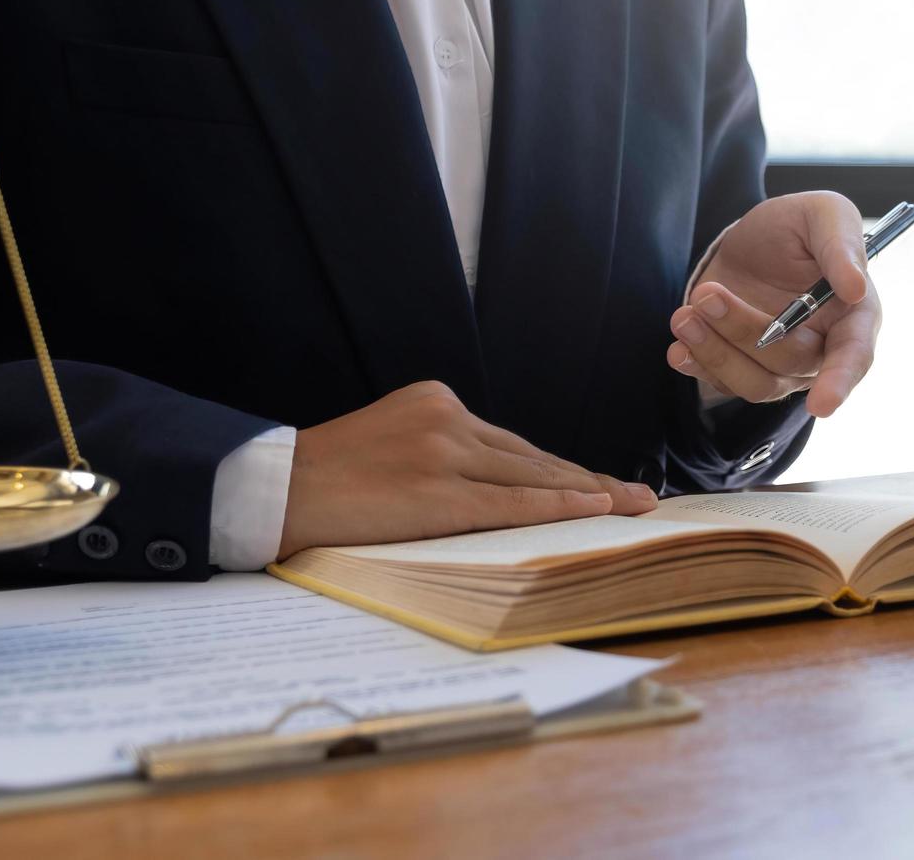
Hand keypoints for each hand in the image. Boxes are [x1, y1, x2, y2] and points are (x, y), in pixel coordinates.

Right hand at [277, 381, 656, 558]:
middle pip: (534, 459)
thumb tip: (500, 486)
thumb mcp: (392, 442)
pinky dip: (558, 507)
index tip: (604, 484)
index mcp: (437, 402)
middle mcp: (447, 418)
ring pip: (532, 479)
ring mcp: (443, 452)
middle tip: (641, 497)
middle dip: (592, 482)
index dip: (565, 471)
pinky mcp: (437, 491)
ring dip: (589, 496)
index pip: (516, 446)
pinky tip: (594, 510)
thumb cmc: (329, 479)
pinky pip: (511, 503)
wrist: (273, 490)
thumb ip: (442, 453)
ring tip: (632, 509)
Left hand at [668, 191, 880, 416]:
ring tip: (685, 316)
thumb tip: (856, 287)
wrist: (751, 238)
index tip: (822, 405)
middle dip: (744, 331)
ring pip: (756, 383)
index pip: (855, 356)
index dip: (840, 381)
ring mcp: (782, 364)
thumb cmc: (799, 226)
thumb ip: (842, 243)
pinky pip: (725, 384)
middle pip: (790, 361)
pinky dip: (699, 367)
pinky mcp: (745, 366)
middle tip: (707, 295)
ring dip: (717, 354)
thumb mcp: (823, 213)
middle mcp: (822, 347)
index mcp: (854, 314)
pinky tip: (680, 345)